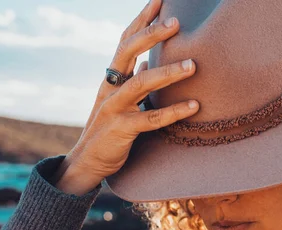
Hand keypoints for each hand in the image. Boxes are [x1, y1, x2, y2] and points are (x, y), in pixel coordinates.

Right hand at [54, 0, 198, 195]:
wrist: (87, 161)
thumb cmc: (109, 129)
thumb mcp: (119, 100)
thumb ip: (133, 80)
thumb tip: (146, 61)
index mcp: (112, 77)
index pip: (125, 41)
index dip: (141, 20)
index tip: (160, 1)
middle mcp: (110, 87)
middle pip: (128, 51)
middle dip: (151, 34)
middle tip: (176, 22)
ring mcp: (113, 107)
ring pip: (141, 83)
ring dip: (168, 72)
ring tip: (194, 64)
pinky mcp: (121, 129)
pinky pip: (150, 119)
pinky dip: (173, 111)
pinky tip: (193, 106)